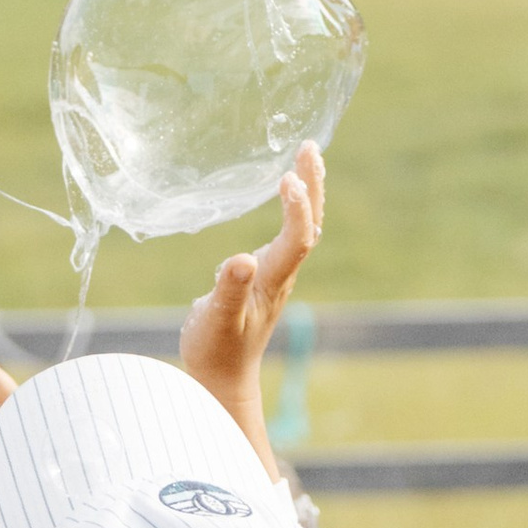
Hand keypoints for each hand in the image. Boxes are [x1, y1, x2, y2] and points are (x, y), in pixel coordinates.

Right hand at [179, 147, 324, 413]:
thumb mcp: (215, 321)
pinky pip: (289, 233)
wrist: (224, 380)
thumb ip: (228, 290)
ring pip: (302, 228)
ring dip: (307, 192)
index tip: (288, 177)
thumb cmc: (216, 351)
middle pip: (309, 225)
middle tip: (310, 147)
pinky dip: (293, 208)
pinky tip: (285, 192)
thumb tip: (241, 260)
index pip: (296, 239)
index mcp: (272, 282)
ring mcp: (276, 275)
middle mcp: (281, 275)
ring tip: (306, 157)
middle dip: (312, 185)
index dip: (296, 209)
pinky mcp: (266, 276)